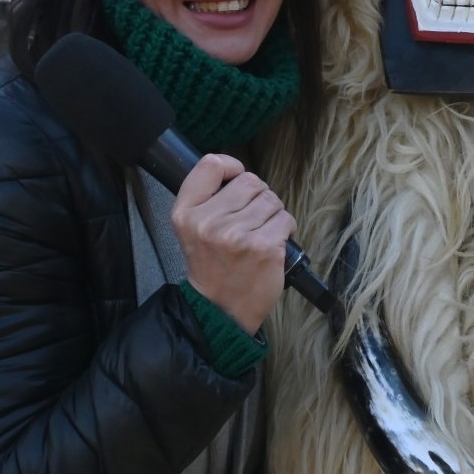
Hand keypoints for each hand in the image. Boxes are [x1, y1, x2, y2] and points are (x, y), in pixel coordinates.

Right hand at [170, 155, 291, 334]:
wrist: (220, 309)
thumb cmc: (211, 266)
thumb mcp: (192, 229)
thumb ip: (208, 198)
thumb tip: (238, 171)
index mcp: (186, 214)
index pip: (210, 165)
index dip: (231, 167)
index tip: (236, 179)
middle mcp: (209, 222)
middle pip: (250, 181)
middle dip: (258, 196)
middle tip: (251, 219)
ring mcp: (238, 235)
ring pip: (271, 199)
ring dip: (273, 213)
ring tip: (261, 232)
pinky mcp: (264, 248)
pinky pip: (286, 219)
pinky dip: (286, 228)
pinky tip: (273, 243)